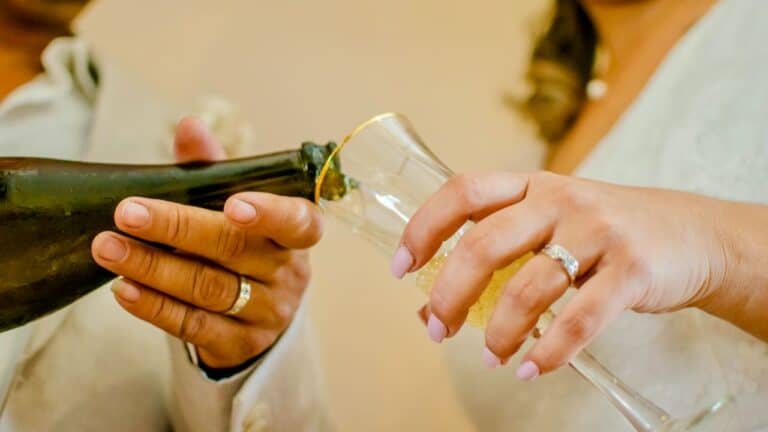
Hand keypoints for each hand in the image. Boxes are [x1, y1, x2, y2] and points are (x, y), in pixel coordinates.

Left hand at [91, 117, 322, 367]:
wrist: (258, 314)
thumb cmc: (245, 245)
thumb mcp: (237, 205)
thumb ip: (215, 167)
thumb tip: (189, 125)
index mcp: (297, 232)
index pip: (297, 222)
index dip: (269, 214)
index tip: (233, 204)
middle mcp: (289, 273)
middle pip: (234, 249)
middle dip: (177, 228)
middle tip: (126, 213)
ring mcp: (268, 312)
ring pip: (208, 288)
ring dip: (153, 267)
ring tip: (108, 248)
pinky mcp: (241, 344)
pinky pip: (194, 325)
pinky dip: (155, 306)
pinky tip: (123, 289)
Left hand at [394, 171, 733, 379]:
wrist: (689, 234)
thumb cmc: (601, 232)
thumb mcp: (549, 225)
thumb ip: (497, 256)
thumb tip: (428, 308)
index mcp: (531, 186)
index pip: (464, 191)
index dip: (425, 226)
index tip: (400, 267)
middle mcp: (560, 200)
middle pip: (485, 242)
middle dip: (451, 292)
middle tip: (436, 329)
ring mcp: (598, 232)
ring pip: (529, 287)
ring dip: (498, 331)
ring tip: (490, 358)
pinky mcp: (631, 270)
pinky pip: (580, 319)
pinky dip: (549, 351)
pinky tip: (529, 368)